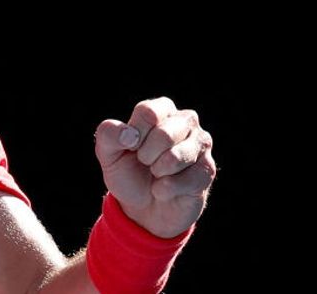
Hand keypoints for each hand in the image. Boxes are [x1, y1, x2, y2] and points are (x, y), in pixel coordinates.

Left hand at [94, 97, 215, 238]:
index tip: (130, 147)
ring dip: (157, 172)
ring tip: (155, 173)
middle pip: (164, 135)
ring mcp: (201, 144)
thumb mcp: (108, 153)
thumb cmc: (127, 171)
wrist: (143, 207)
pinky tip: (164, 188)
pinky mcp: (208, 170)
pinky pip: (187, 180)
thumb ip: (108, 135)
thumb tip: (128, 134)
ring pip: (176, 157)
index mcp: (161, 109)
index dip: (134, 135)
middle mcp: (185, 121)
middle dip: (146, 156)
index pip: (148, 113)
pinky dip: (166, 189)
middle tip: (144, 162)